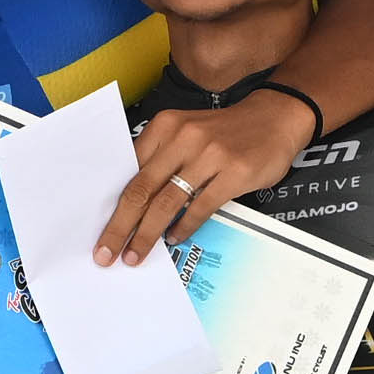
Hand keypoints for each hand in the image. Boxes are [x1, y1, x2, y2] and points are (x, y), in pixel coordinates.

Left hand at [98, 81, 323, 262]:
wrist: (275, 117)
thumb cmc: (225, 132)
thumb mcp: (186, 132)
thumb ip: (161, 159)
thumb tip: (132, 202)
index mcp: (165, 126)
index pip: (128, 171)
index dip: (111, 204)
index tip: (98, 229)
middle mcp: (183, 138)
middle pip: (141, 189)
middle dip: (120, 226)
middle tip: (106, 253)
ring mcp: (209, 155)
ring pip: (166, 202)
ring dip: (146, 234)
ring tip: (135, 256)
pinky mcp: (233, 173)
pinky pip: (200, 207)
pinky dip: (183, 227)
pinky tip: (174, 239)